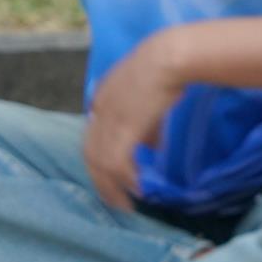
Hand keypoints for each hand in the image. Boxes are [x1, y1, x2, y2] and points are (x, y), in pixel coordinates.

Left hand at [83, 30, 185, 210]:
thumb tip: (153, 148)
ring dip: (111, 187)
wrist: (171, 56)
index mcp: (103, 101)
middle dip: (101, 181)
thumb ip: (150, 125)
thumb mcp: (153, 98)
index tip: (113, 179)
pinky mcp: (124, 127)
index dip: (102, 161)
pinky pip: (117, 161)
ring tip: (124, 205)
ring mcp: (110, 119)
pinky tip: (136, 190)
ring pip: (100, 162)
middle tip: (113, 202)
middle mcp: (100, 111)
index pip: (94, 138)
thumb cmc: (168, 69)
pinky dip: (125, 179)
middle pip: (90, 154)